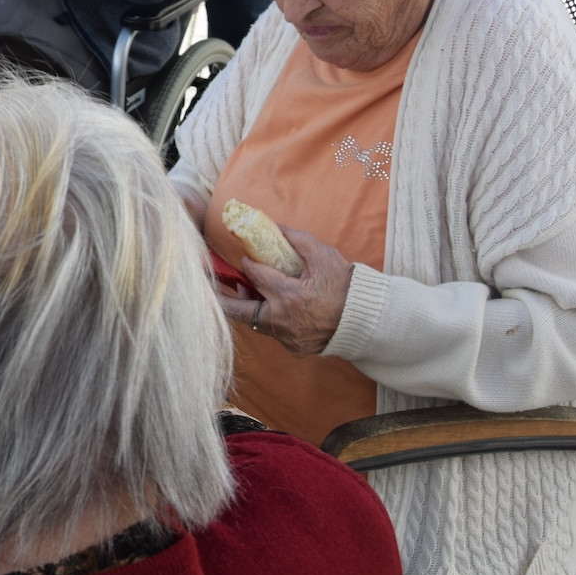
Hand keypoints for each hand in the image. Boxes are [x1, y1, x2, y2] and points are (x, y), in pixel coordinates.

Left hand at [216, 227, 356, 355]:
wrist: (368, 320)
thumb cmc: (347, 286)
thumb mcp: (324, 256)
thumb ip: (297, 240)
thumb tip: (275, 226)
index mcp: (289, 296)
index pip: (256, 276)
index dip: (248, 264)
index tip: (246, 258)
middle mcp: (282, 320)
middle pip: (240, 309)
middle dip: (222, 298)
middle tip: (208, 288)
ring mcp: (287, 337)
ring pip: (256, 323)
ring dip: (247, 307)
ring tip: (242, 292)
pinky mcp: (294, 348)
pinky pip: (273, 333)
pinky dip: (268, 320)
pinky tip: (269, 308)